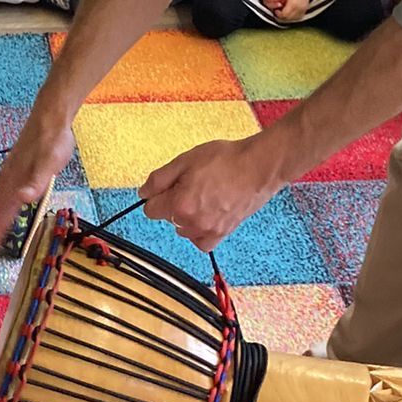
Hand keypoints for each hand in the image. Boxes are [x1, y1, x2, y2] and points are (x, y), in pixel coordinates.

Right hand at [0, 108, 72, 271]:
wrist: (49, 118)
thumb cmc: (51, 140)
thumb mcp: (49, 161)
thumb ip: (37, 180)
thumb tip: (23, 198)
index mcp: (12, 186)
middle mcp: (6, 185)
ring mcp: (9, 181)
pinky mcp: (14, 177)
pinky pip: (2, 204)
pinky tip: (0, 223)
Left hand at [141, 133, 281, 251]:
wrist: (258, 166)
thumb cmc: (225, 160)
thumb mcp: (184, 160)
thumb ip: (159, 179)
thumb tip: (143, 193)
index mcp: (179, 204)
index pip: (150, 209)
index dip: (158, 195)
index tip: (170, 185)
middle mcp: (192, 223)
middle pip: (168, 218)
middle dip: (173, 203)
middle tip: (193, 184)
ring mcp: (208, 230)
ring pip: (183, 230)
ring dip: (187, 217)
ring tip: (204, 196)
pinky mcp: (223, 233)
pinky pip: (201, 241)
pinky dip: (200, 231)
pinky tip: (207, 214)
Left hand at [274, 0, 311, 23]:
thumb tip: (268, 4)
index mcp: (293, 4)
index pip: (283, 15)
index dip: (278, 14)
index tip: (276, 10)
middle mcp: (299, 9)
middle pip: (287, 18)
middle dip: (282, 16)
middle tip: (278, 10)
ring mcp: (303, 10)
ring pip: (293, 19)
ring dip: (287, 17)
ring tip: (284, 10)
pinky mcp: (305, 10)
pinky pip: (297, 17)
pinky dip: (293, 16)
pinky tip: (290, 11)